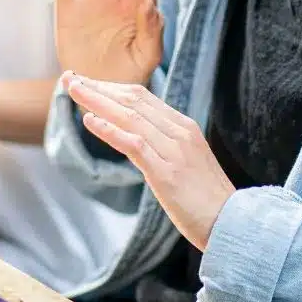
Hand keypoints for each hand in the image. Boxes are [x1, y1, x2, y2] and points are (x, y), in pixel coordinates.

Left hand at [64, 74, 234, 251]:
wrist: (233, 222)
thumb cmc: (207, 199)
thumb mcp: (186, 162)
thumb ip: (164, 146)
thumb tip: (135, 139)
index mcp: (184, 127)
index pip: (142, 97)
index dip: (111, 87)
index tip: (87, 83)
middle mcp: (179, 132)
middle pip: (132, 100)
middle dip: (98, 88)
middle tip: (69, 78)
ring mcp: (173, 151)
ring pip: (130, 117)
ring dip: (97, 101)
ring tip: (73, 91)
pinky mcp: (166, 173)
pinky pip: (134, 144)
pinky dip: (110, 130)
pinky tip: (90, 121)